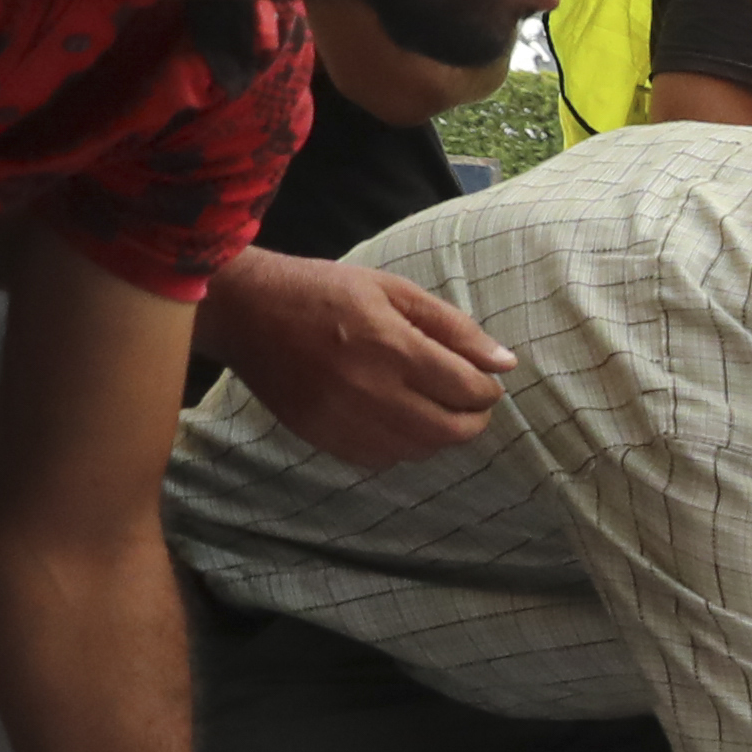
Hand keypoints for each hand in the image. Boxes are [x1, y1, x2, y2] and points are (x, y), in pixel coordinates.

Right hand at [202, 250, 509, 466]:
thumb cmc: (324, 292)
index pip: (468, 389)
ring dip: (440, 435)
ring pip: (420, 450)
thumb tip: (504, 362)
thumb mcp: (394, 291)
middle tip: (471, 402)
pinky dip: (402, 445)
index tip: (486, 380)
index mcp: (393, 348)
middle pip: (452, 431)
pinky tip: (397, 419)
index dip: (488, 389)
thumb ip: (454, 328)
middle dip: (473, 419)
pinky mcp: (322, 437)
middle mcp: (371, 391)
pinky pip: (382, 460)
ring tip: (434, 408)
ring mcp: (344, 421)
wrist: (246, 312)